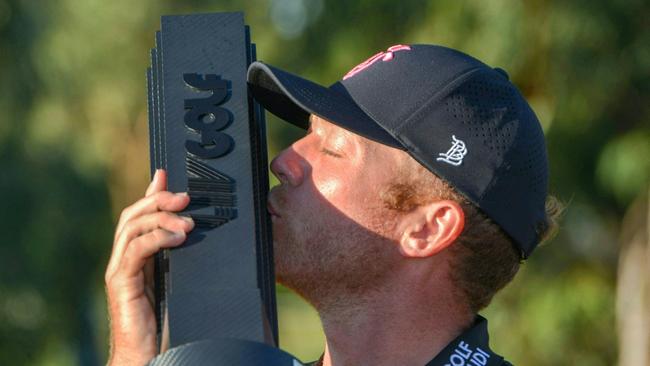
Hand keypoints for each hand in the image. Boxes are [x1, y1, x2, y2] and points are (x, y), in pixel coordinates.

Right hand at [105, 170, 193, 364]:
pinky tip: (177, 238)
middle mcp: (125, 260)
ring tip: (187, 220)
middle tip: (186, 198)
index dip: (152, 193)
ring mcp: (120, 271)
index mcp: (139, 258)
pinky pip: (135, 251)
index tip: (166, 174)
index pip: (141, 216)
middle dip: (159, 200)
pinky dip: (156, 238)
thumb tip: (197, 235)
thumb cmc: (169, 324)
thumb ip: (184, 257)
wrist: (150, 356)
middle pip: (134, 215)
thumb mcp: (182, 282)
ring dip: (161, 217)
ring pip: (132, 227)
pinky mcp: (120, 284)